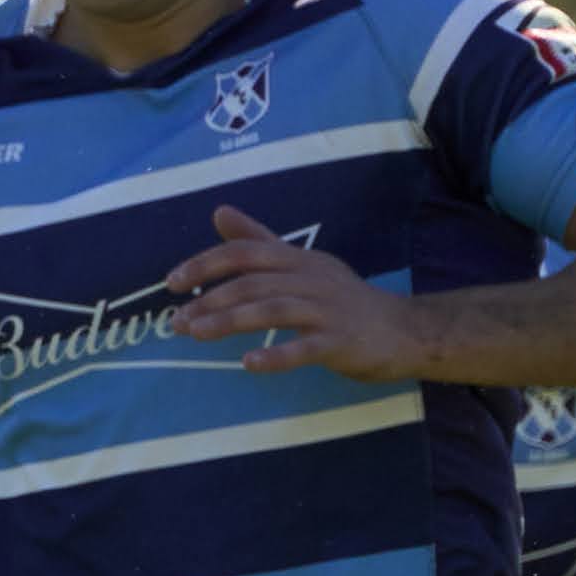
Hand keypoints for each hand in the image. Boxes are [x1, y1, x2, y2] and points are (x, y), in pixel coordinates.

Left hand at [166, 206, 427, 379]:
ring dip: (231, 321)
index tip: (171, 282)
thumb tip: (218, 212)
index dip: (206, 264)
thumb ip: (258, 241)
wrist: (404, 329)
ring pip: (274, 310)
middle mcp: (311, 279)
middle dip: (210, 299)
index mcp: (298, 260)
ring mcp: (328, 310)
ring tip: (196, 334)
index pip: (246, 253)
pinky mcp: (341, 342)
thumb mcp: (301, 264)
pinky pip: (307, 348)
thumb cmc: (344, 299)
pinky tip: (249, 363)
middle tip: (176, 322)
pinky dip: (277, 355)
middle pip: (254, 282)